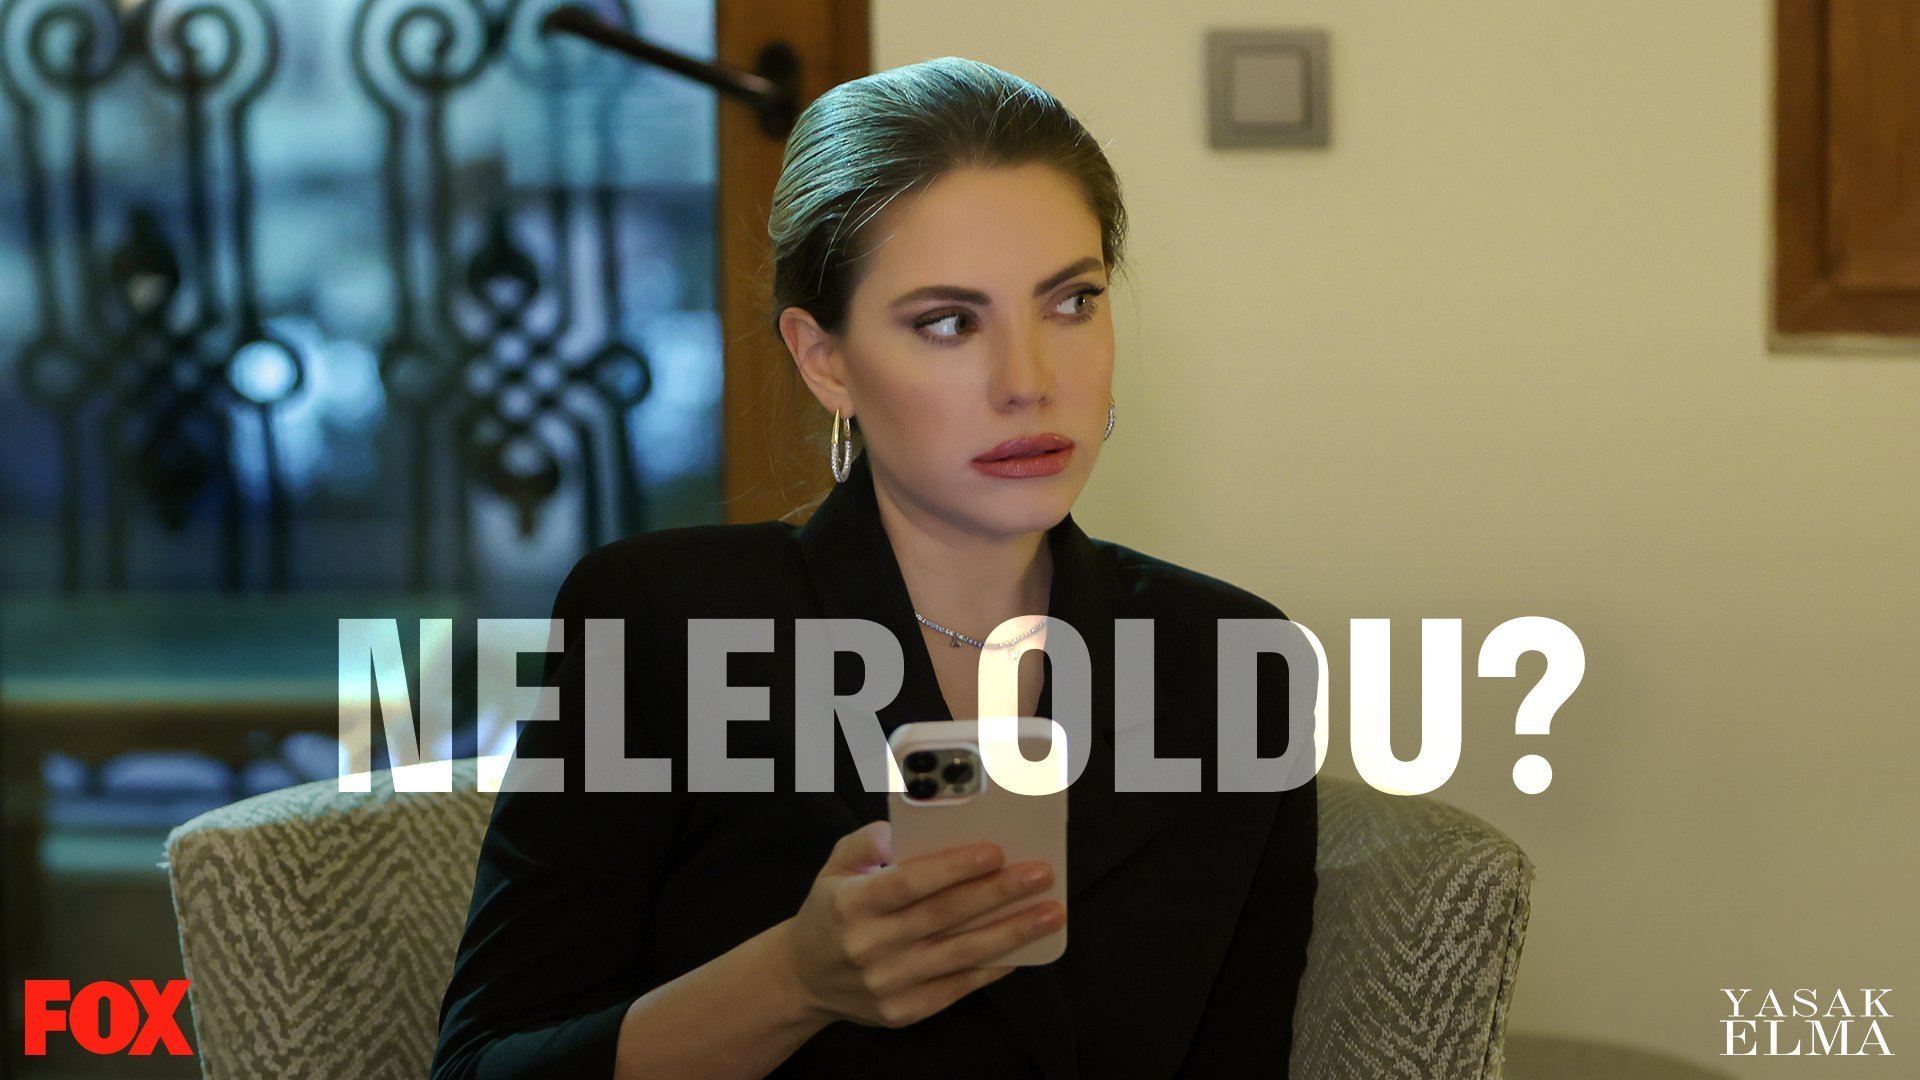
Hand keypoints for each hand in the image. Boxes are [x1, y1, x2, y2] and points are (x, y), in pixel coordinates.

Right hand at [779, 820, 1061, 1029]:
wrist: (803, 979)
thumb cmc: (830, 913)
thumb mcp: (834, 867)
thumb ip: (865, 842)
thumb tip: (896, 830)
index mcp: (851, 904)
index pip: (909, 883)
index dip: (954, 868)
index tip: (995, 851)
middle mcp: (869, 945)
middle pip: (944, 916)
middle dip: (998, 893)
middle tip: (1040, 874)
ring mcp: (887, 983)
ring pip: (960, 954)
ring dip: (1011, 933)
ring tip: (1049, 912)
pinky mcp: (903, 1011)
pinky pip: (957, 987)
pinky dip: (992, 968)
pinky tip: (1021, 949)